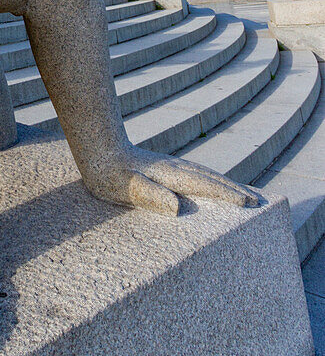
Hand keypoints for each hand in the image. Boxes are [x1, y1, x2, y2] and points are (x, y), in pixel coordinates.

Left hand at [82, 144, 257, 214]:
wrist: (97, 147)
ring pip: (203, 174)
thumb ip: (150, 195)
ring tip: (242, 193)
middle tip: (258, 201)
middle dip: (234, 189)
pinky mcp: (163, 167)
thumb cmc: (108, 173)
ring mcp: (170, 165)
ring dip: (224, 183)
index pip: (204, 186)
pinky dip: (209, 180)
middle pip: (210, 178)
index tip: (249, 204)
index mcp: (170, 175)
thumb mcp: (124, 187)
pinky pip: (194, 174)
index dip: (227, 195)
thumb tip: (176, 208)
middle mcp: (174, 167)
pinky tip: (209, 185)